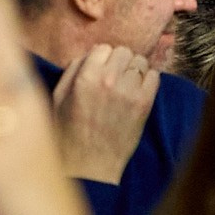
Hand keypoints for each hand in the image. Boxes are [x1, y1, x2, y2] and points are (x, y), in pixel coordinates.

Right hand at [49, 44, 157, 183]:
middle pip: (124, 51)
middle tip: (114, 78)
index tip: (101, 70)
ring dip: (134, 70)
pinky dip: (148, 80)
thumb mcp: (59, 97)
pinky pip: (154, 77)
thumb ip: (73, 69)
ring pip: (140, 62)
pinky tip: (138, 92)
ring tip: (127, 85)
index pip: (102, 48)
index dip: (101, 59)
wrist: (89, 166)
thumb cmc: (68, 133)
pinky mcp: (144, 105)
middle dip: (119, 62)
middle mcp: (108, 80)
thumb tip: (90, 54)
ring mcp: (129, 92)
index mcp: (85, 76)